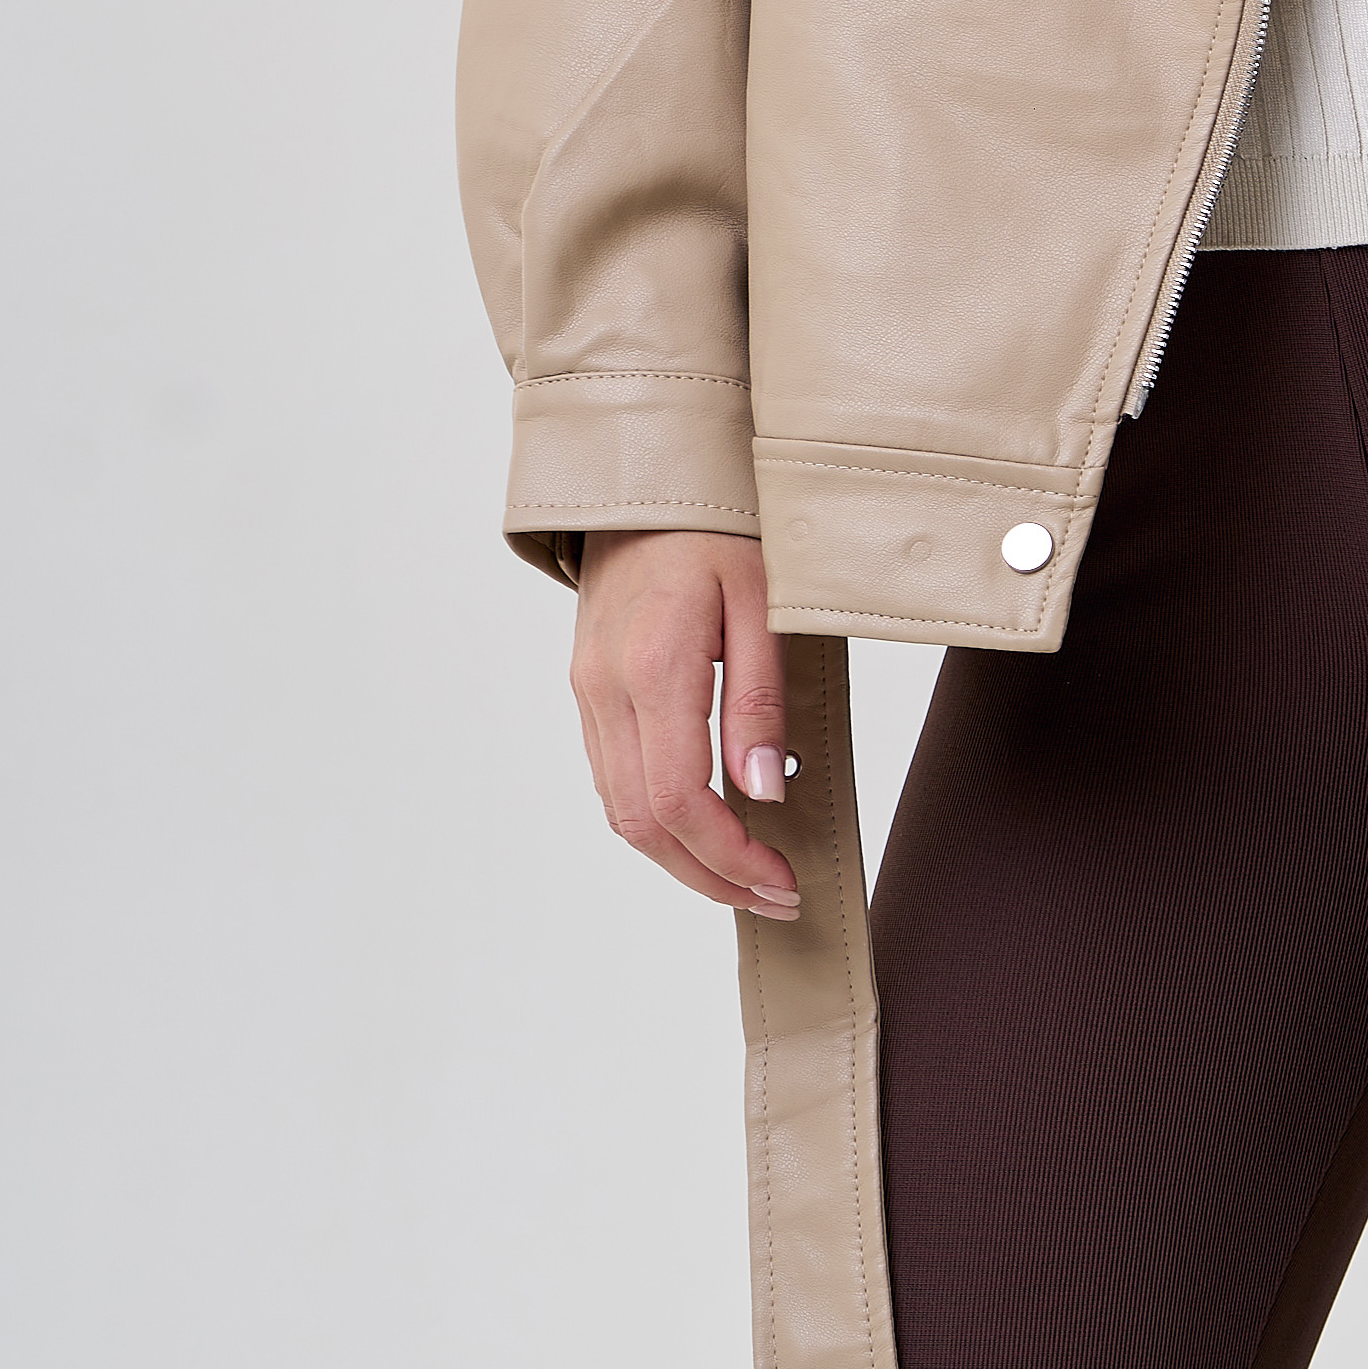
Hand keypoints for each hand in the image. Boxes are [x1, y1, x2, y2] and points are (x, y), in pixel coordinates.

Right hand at [571, 529, 799, 917]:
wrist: (648, 473)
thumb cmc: (717, 523)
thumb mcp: (764, 599)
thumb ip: (760, 698)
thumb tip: (762, 791)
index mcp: (652, 665)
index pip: (680, 799)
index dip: (730, 856)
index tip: (780, 880)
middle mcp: (605, 687)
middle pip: (641, 822)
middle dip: (707, 875)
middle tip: (772, 896)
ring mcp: (587, 689)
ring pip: (619, 807)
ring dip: (678, 856)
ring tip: (744, 874)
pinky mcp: (587, 686)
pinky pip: (612, 774)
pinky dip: (654, 816)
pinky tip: (701, 824)